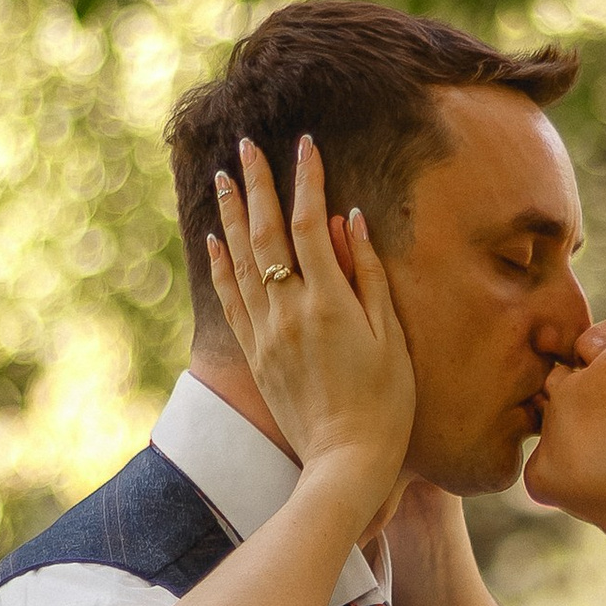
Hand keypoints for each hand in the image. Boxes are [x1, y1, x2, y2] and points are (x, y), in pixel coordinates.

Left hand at [210, 133, 414, 502]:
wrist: (345, 460)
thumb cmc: (385, 401)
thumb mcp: (391, 336)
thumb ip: (369, 275)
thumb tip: (351, 221)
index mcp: (329, 303)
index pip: (312, 225)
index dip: (306, 182)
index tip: (305, 145)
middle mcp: (289, 311)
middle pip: (266, 234)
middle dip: (257, 184)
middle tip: (247, 145)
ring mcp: (267, 333)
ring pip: (240, 260)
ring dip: (230, 215)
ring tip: (223, 178)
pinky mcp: (256, 354)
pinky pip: (231, 299)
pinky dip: (221, 264)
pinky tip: (214, 240)